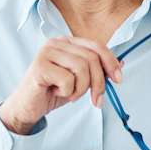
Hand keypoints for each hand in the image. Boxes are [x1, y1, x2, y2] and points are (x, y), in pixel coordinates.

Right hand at [0, 35, 123, 132]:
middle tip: (96, 100)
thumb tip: (122, 63)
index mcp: (67, 42)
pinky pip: (67, 79)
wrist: (28, 107)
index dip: (111, 62)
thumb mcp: (80, 81)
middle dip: (98, 83)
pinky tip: (56, 92)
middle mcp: (56, 43)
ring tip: (71, 94)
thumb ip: (97, 70)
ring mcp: (46, 52)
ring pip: (81, 68)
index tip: (118, 80)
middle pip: (91, 58)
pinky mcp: (39, 66)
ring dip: (81, 88)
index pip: (96, 46)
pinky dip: (67, 92)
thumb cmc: (52, 91)